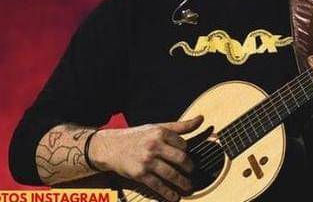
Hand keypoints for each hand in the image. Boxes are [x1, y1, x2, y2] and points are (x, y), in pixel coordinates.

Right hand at [89, 115, 203, 201]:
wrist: (111, 147)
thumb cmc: (137, 136)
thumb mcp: (157, 127)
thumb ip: (180, 126)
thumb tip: (201, 119)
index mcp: (159, 132)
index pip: (182, 144)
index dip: (187, 151)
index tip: (187, 156)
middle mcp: (153, 145)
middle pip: (180, 159)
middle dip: (189, 168)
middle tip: (192, 172)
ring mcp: (147, 161)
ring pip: (171, 174)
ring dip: (182, 183)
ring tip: (188, 187)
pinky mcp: (140, 174)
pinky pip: (158, 185)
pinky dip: (168, 193)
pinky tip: (174, 197)